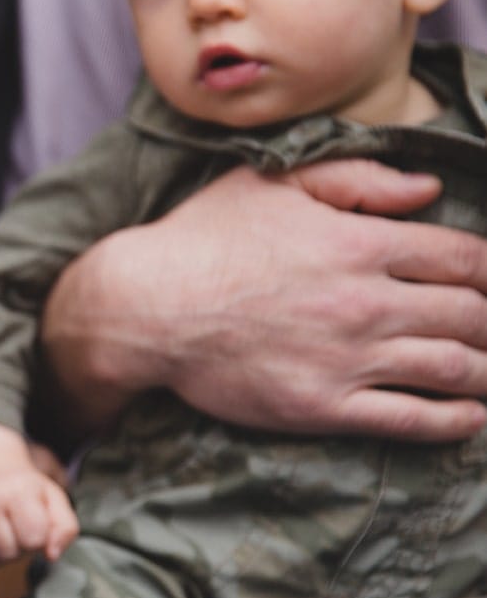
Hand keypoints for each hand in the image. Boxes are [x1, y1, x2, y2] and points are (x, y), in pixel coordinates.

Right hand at [0, 421, 77, 569]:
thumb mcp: (53, 498)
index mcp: (17, 492)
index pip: (34, 539)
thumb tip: (51, 555)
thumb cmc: (23, 488)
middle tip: (15, 529)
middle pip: (8, 554)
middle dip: (17, 548)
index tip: (33, 524)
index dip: (37, 538)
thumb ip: (65, 528)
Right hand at [42, 159, 486, 441]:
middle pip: (472, 316)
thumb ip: (357, 177)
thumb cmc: (202, 239)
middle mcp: (365, 302)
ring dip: (486, 370)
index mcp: (360, 242)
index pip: (466, 258)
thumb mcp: (273, 183)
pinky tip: (472, 417)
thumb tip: (428, 189)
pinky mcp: (321, 406)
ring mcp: (346, 358)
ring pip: (455, 369)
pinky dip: (456, 421)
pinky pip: (411, 419)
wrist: (144, 308)